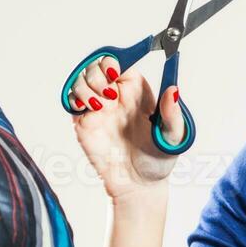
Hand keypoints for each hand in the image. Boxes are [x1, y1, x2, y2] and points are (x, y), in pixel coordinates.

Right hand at [68, 57, 188, 203]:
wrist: (138, 185)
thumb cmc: (158, 159)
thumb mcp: (173, 137)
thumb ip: (172, 114)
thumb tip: (173, 91)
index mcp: (137, 91)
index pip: (121, 63)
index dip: (113, 61)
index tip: (114, 71)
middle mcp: (116, 95)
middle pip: (97, 67)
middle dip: (97, 73)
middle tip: (106, 92)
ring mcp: (98, 108)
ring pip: (81, 81)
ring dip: (85, 86)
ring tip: (99, 104)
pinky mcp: (84, 123)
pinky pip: (71, 102)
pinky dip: (73, 99)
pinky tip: (86, 108)